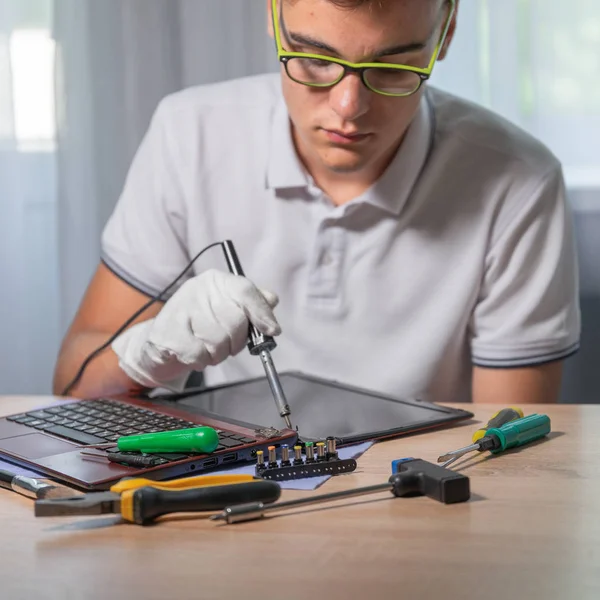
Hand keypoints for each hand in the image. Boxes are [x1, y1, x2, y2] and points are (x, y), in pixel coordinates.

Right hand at [111, 269, 280, 388]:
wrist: (160, 342)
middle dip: (235, 342)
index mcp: (216, 281)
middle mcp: (197, 288)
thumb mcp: (227, 310)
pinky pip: (199, 353)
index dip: (261, 312)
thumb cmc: (200, 326)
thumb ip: (252, 304)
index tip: (272, 331)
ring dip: (217, 354)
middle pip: (235, 321)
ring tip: (208, 350)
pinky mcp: (166, 331)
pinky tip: (193, 355)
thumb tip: (272, 299)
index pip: (245, 290)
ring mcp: (179, 308)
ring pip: (218, 340)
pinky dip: (201, 361)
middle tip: (226, 346)